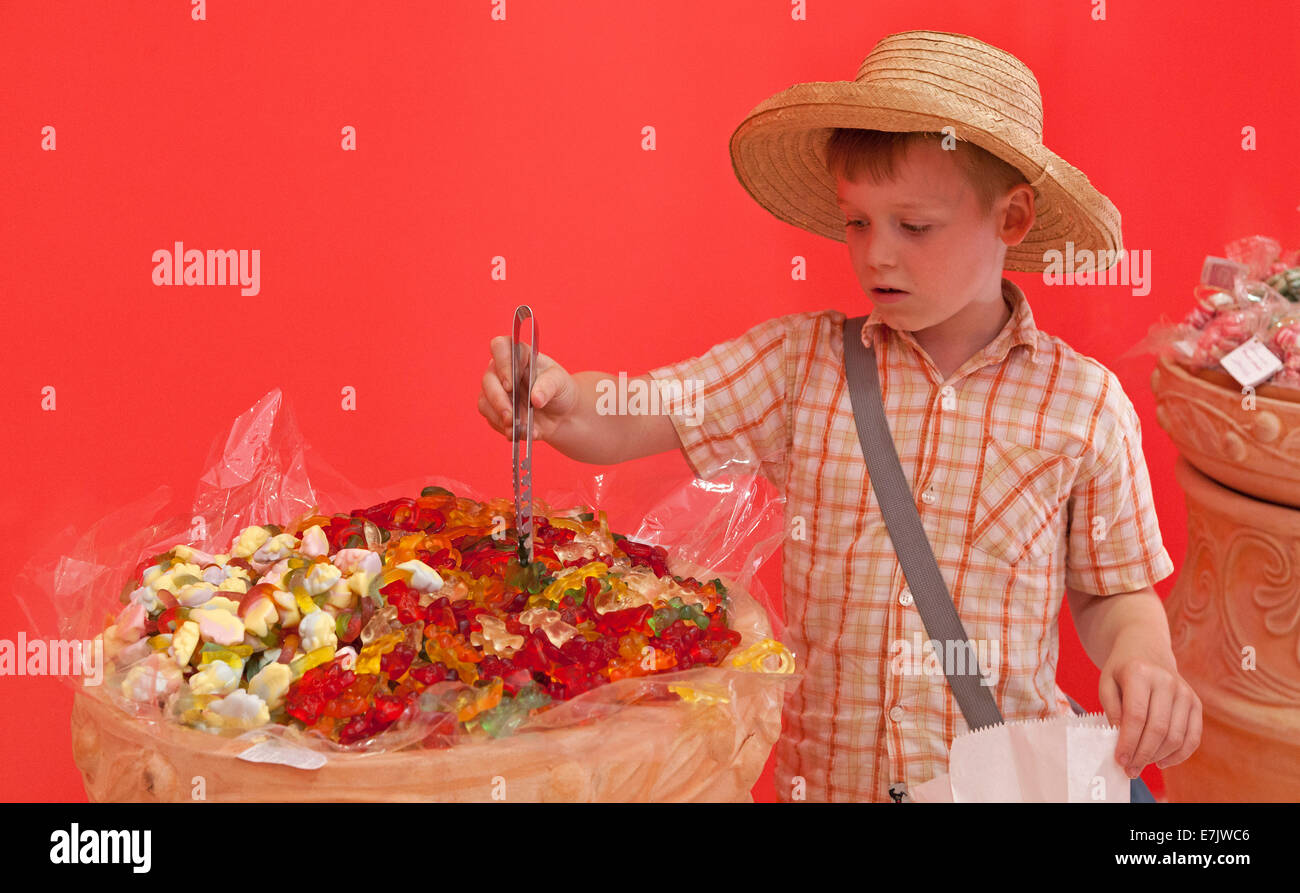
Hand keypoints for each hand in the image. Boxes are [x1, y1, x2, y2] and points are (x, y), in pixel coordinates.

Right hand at [478, 335, 578, 442]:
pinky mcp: (494, 410)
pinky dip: (504, 428)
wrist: (561, 414)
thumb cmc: (560, 389)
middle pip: (488, 379)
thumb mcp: (561, 383)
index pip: (499, 347)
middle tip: (511, 416)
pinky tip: (518, 433)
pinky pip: (491, 419)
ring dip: (499, 417)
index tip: (511, 384)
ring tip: (516, 428)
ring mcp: (496, 390)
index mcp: (519, 355)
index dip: (501, 363)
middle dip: (498, 400)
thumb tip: (536, 399)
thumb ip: (548, 386)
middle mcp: (502, 370)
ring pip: (484, 401)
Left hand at [1098, 638, 1201, 778]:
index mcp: (1140, 673)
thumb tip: (1120, 737)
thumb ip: (1111, 708)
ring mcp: (1185, 692)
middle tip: (1129, 770)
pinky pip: (1193, 736)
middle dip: (1142, 755)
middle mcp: (1167, 682)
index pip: (1136, 716)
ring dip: (1158, 757)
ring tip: (1141, 765)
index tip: (1119, 760)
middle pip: (1158, 729)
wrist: (1146, 648)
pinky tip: (1161, 761)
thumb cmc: (1122, 669)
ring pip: (1176, 736)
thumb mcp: (1106, 681)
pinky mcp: (1196, 703)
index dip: (1128, 742)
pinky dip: (1179, 754)